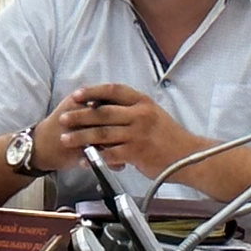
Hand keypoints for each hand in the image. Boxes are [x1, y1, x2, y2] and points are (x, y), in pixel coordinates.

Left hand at [56, 83, 206, 177]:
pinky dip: (94, 157)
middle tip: (63, 118)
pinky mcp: (137, 153)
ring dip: (80, 136)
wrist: (187, 156)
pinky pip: (110, 154)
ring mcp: (138, 134)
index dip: (93, 91)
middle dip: (79, 115)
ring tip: (65, 139)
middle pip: (103, 112)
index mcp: (142, 102)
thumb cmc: (168, 136)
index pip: (113, 90)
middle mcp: (140, 115)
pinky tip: (83, 160)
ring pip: (102, 133)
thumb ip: (132, 110)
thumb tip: (105, 107)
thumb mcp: (153, 114)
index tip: (77, 94)